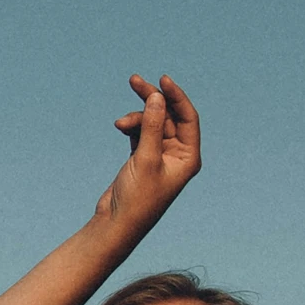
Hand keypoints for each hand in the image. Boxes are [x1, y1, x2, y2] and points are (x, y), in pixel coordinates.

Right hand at [96, 74, 201, 232]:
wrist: (116, 224)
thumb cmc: (137, 198)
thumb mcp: (146, 158)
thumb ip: (151, 126)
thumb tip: (157, 97)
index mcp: (188, 158)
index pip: (188, 118)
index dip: (176, 96)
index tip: (161, 80)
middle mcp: (178, 155)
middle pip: (168, 116)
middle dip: (151, 100)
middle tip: (134, 81)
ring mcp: (160, 156)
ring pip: (151, 123)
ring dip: (136, 117)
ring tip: (119, 123)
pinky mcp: (143, 158)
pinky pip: (140, 132)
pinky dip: (131, 127)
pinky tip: (120, 127)